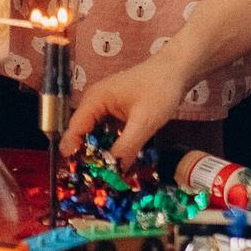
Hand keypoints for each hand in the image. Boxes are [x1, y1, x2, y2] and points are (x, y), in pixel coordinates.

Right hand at [59, 53, 187, 167]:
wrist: (177, 70)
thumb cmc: (160, 89)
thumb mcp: (144, 121)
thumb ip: (127, 147)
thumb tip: (114, 172)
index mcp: (94, 100)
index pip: (74, 130)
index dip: (75, 153)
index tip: (81, 176)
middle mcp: (94, 103)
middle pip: (82, 135)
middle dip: (88, 156)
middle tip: (96, 180)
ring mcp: (104, 107)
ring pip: (94, 136)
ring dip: (100, 153)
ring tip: (107, 175)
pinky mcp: (115, 112)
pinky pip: (106, 133)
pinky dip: (110, 146)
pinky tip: (118, 160)